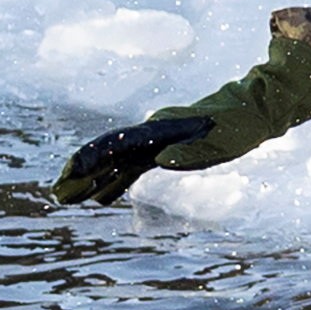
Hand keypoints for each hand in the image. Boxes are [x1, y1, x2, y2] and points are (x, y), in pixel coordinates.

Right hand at [50, 46, 310, 199]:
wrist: (254, 110)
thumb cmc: (240, 125)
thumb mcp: (222, 140)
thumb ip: (193, 151)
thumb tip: (162, 160)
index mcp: (161, 129)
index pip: (117, 144)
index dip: (91, 159)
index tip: (71, 173)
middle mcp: (152, 132)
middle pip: (108, 152)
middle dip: (80, 173)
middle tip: (56, 194)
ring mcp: (155, 141)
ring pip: (115, 162)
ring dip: (91, 180)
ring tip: (66, 199)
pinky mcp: (163, 150)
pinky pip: (132, 169)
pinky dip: (114, 183)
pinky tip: (100, 198)